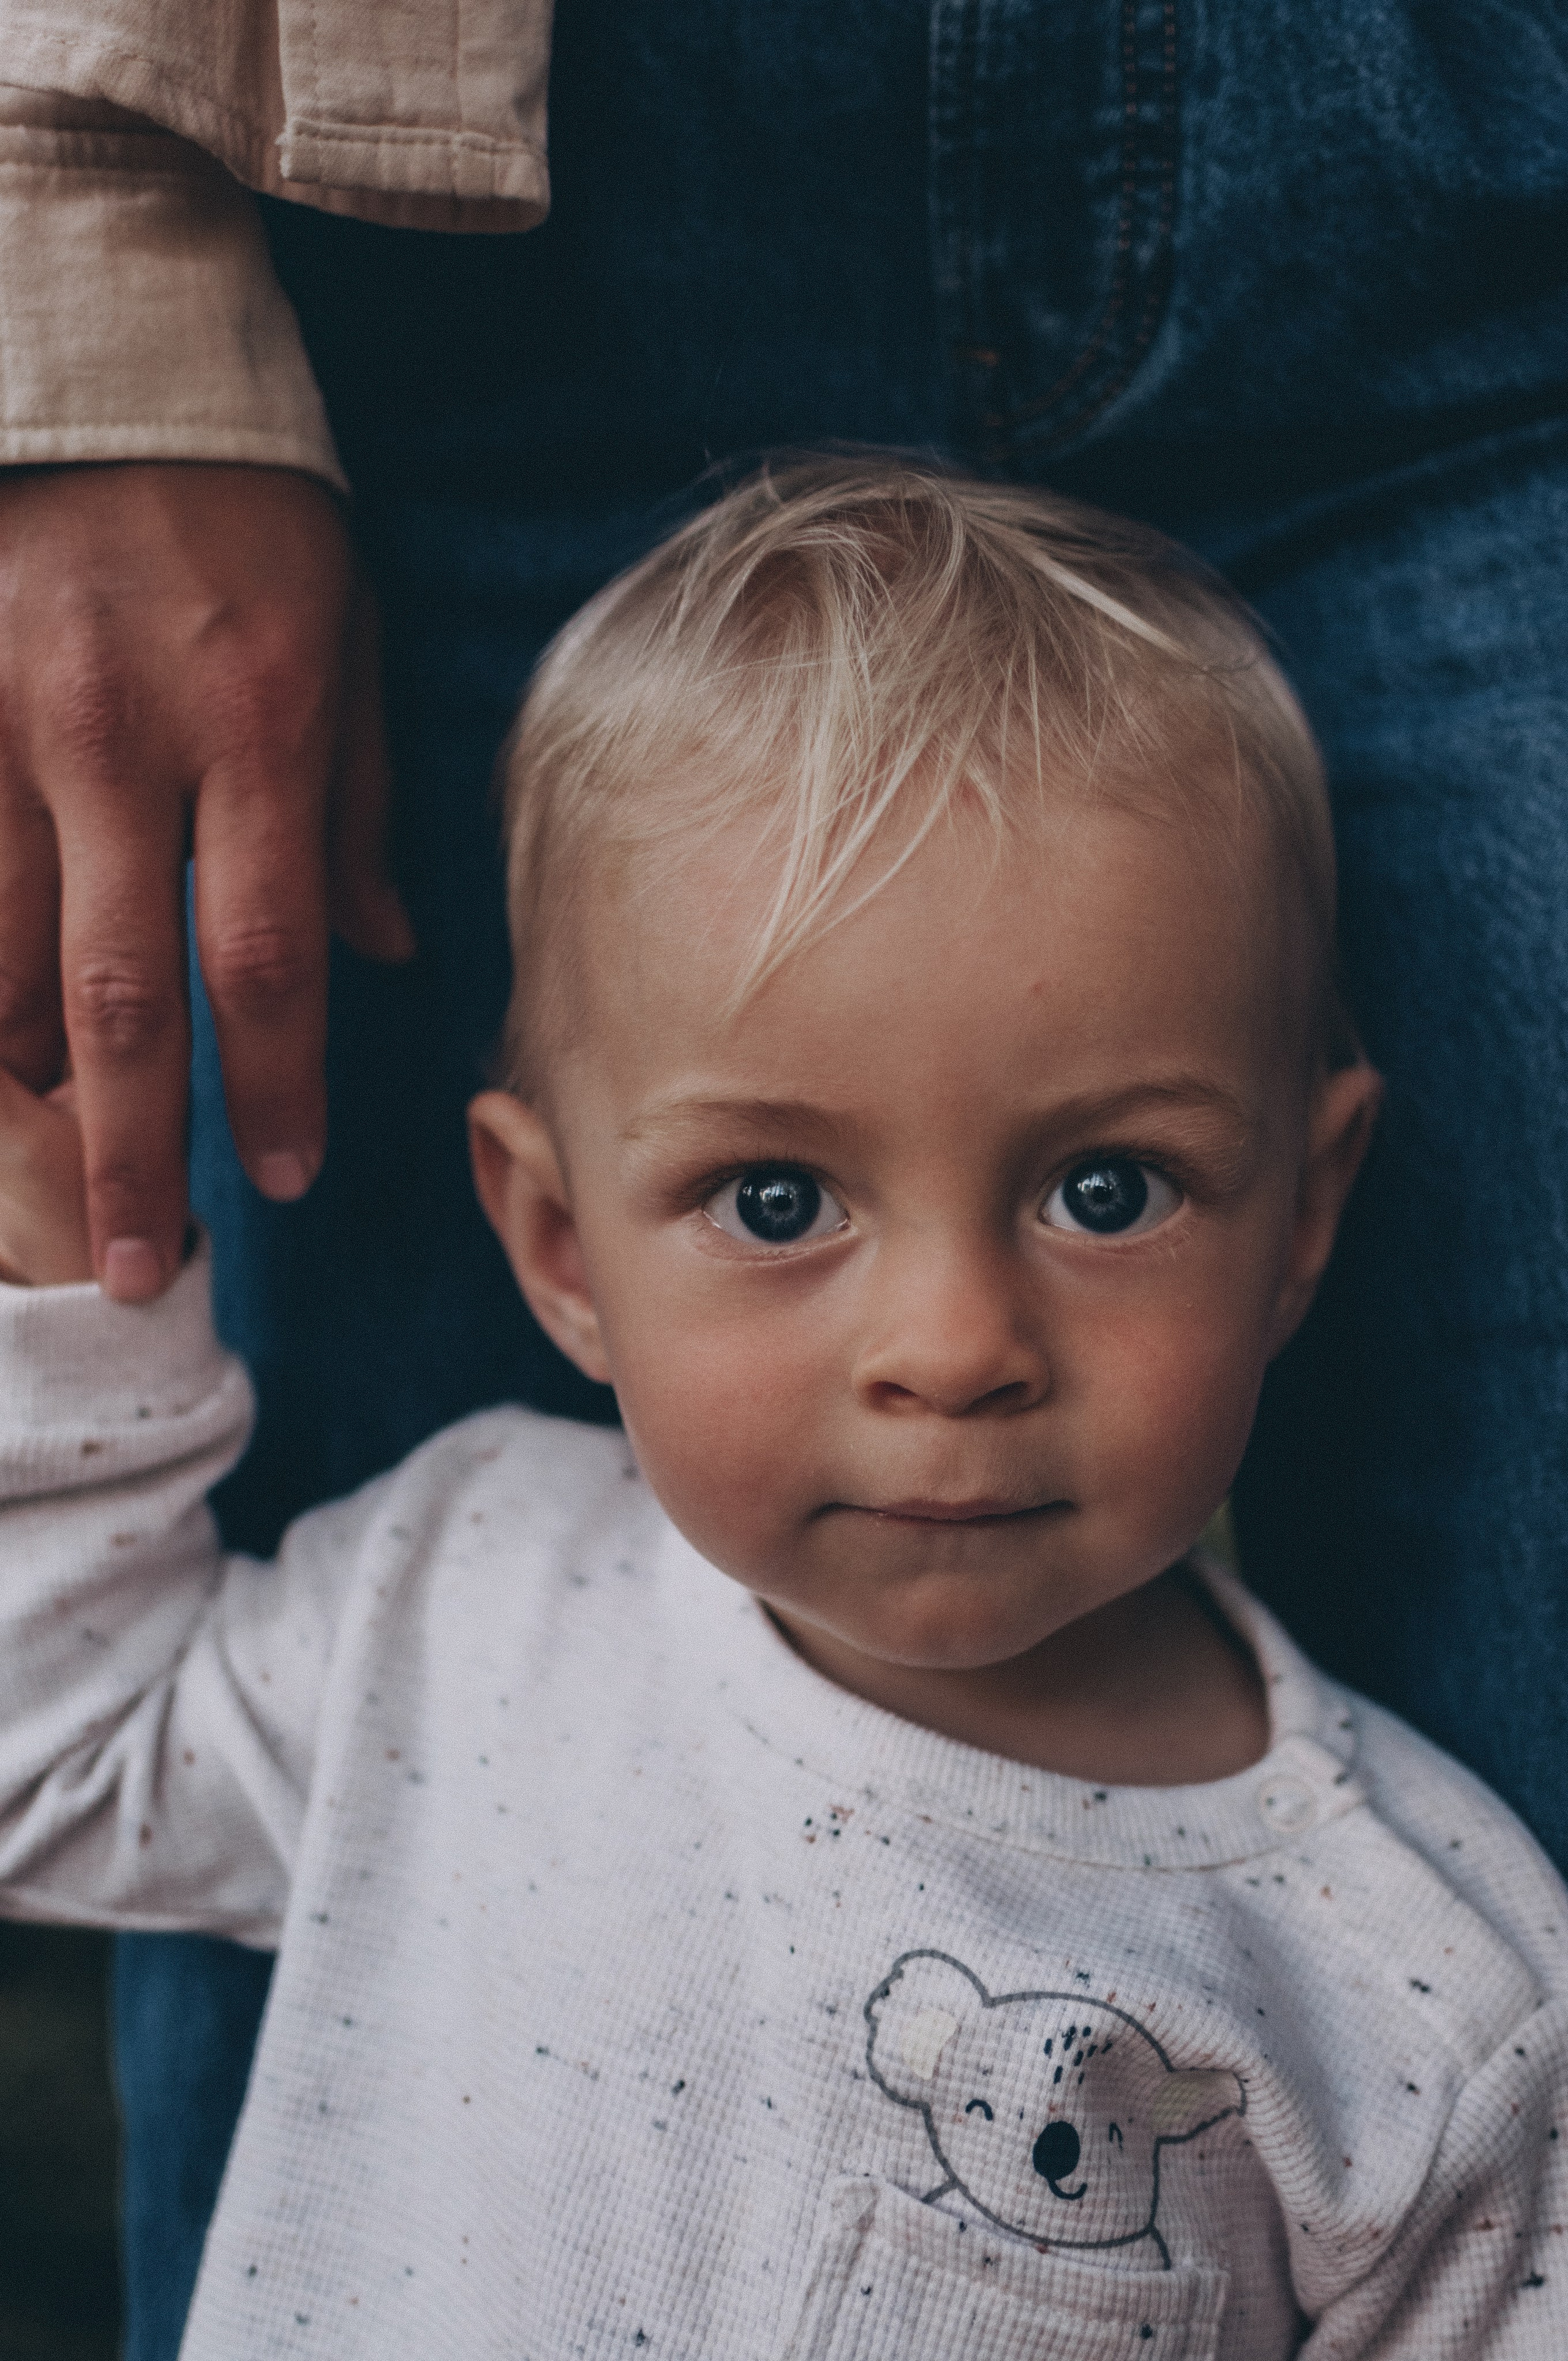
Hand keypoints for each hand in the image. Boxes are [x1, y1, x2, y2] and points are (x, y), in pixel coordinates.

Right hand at [0, 463, 414, 1303]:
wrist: (103, 367)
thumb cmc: (250, 510)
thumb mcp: (347, 636)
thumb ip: (360, 802)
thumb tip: (383, 950)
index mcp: (255, 729)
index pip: (265, 956)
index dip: (274, 1087)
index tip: (283, 1179)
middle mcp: (118, 743)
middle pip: (122, 993)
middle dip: (130, 1147)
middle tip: (136, 1263)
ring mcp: (0, 723)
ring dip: (23, 1082)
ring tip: (44, 1174)